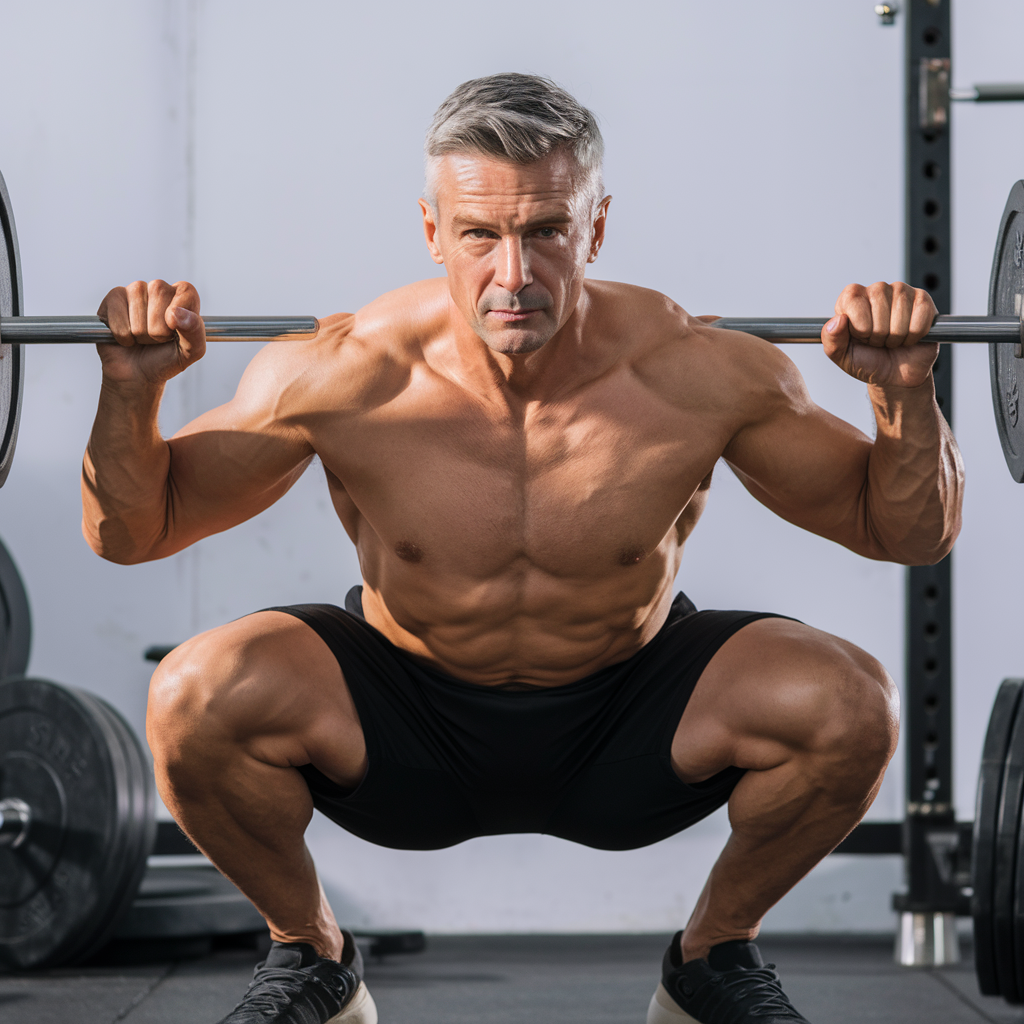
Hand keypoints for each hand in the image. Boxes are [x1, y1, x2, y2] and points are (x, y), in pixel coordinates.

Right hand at [96, 279, 205, 385]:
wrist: (137, 376)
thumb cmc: (165, 360)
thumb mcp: (191, 352)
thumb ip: (195, 331)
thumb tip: (176, 313)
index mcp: (183, 298)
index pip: (186, 290)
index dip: (180, 311)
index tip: (175, 330)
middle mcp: (159, 290)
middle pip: (159, 293)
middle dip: (159, 328)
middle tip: (157, 339)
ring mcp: (135, 291)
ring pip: (138, 306)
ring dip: (140, 333)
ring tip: (142, 339)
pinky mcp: (113, 298)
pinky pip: (117, 313)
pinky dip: (122, 334)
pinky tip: (126, 338)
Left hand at [821, 281, 937, 387]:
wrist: (895, 376)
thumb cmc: (867, 361)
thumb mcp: (842, 355)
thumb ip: (831, 339)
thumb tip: (837, 320)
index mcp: (851, 298)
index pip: (854, 302)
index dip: (860, 327)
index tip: (861, 337)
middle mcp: (876, 289)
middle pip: (879, 306)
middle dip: (879, 334)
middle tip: (878, 341)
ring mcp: (901, 292)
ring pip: (900, 313)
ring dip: (897, 336)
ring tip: (892, 340)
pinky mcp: (923, 300)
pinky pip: (921, 315)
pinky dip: (914, 334)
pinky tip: (909, 337)